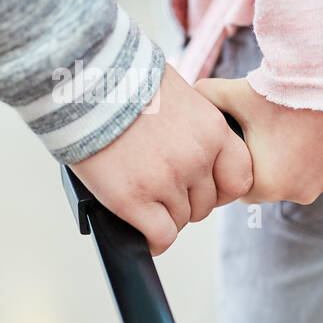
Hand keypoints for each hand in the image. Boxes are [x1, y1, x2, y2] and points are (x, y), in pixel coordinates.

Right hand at [70, 65, 252, 254]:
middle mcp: (196, 158)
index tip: (201, 188)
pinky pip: (159, 237)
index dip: (218, 188)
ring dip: (163, 216)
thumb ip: (191, 125)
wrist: (84, 82)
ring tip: (141, 198)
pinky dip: (152, 240)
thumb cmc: (123, 81)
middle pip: (204, 204)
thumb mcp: (175, 94)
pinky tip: (141, 231)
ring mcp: (166, 180)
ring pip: (180, 221)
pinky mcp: (133, 199)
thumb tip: (188, 146)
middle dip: (184, 201)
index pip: (238, 178)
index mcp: (211, 130)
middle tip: (159, 189)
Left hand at [195, 77, 322, 204]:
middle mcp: (301, 193)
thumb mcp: (232, 93)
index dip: (240, 163)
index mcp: (266, 185)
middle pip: (275, 182)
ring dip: (301, 160)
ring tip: (297, 128)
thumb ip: (205, 99)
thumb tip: (187, 99)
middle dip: (271, 162)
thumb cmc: (279, 88)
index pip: (242, 185)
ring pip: (307, 175)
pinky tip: (321, 128)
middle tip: (271, 131)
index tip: (245, 142)